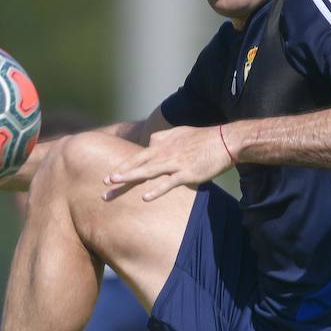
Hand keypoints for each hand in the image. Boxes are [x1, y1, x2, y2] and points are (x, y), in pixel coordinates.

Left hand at [103, 124, 231, 201]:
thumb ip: (162, 138)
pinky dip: (156, 190)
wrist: (226, 140)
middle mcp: (164, 152)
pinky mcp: (187, 173)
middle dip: (120, 173)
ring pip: (147, 171)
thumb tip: (151, 141)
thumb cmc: (203, 138)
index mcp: (161, 143)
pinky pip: (168, 183)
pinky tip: (145, 197)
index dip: (124, 166)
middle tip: (104, 183)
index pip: (138, 156)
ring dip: (130, 177)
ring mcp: (175, 163)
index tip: (111, 176)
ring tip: (114, 184)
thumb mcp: (179, 133)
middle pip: (137, 164)